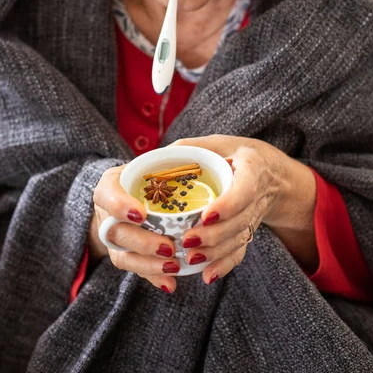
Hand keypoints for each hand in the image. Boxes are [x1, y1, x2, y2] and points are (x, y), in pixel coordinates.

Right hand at [89, 165, 181, 293]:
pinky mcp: (120, 253)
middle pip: (116, 231)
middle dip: (143, 242)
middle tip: (169, 247)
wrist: (129, 194)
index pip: (107, 194)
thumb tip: (195, 158)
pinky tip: (170, 284)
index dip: (121, 206)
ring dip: (148, 264)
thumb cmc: (147, 175)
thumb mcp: (151, 163)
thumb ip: (168, 162)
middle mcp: (106, 211)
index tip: (142, 214)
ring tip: (173, 267)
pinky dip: (152, 277)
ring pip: (121, 255)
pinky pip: (132, 269)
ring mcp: (111, 235)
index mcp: (111, 184)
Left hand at [171, 135, 317, 283]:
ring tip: (190, 258)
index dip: (228, 205)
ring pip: (239, 238)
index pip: (245, 189)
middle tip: (187, 241)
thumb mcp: (217, 142)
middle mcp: (258, 193)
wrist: (271, 172)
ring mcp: (255, 215)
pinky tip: (207, 276)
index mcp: (253, 166)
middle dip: (214, 235)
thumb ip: (190, 148)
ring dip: (216, 253)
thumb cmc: (236, 153)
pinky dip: (225, 265)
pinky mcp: (250, 230)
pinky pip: (241, 250)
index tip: (206, 216)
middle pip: (240, 221)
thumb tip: (153, 158)